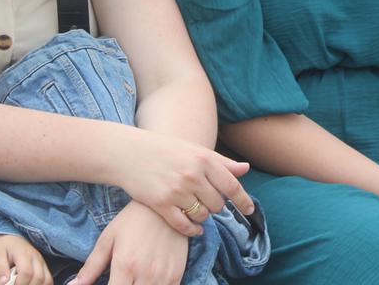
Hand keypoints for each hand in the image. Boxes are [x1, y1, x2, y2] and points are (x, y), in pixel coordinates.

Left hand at [0, 234, 52, 284]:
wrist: (11, 239)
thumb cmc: (3, 247)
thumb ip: (0, 268)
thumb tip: (3, 282)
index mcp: (24, 253)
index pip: (26, 272)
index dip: (20, 284)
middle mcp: (36, 257)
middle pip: (38, 277)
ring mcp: (42, 262)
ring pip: (46, 279)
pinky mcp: (44, 266)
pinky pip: (49, 279)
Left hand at [73, 202, 188, 284]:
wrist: (165, 205)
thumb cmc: (132, 221)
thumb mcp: (108, 239)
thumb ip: (91, 267)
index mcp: (125, 265)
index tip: (108, 284)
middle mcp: (145, 274)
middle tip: (120, 280)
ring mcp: (163, 276)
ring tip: (131, 280)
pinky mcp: (176, 274)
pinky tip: (146, 282)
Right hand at [121, 132, 252, 236]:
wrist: (128, 153)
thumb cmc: (165, 150)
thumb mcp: (195, 150)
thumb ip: (221, 162)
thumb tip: (246, 169)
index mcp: (204, 159)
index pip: (232, 185)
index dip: (243, 200)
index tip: (250, 210)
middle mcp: (192, 175)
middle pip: (218, 204)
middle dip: (216, 206)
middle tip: (206, 200)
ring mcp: (176, 190)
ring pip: (202, 215)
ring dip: (202, 216)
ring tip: (194, 208)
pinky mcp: (161, 204)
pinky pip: (184, 225)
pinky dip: (191, 229)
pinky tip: (192, 227)